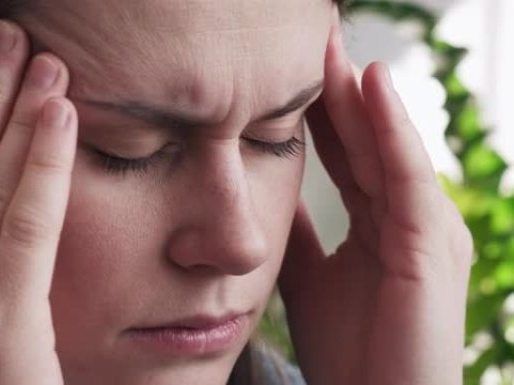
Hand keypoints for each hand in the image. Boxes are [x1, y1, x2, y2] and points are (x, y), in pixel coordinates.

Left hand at [278, 23, 472, 384]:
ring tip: (331, 45)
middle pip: (368, 138)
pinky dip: (390, 126)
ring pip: (387, 144)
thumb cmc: (349, 349)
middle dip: (338, 87)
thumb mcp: (308, 275)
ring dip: (360, 92)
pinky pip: (406, 172)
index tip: (292, 69)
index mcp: (380, 223)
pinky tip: (369, 81)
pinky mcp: (432, 243)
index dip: (322, 109)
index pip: (349, 151)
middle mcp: (407, 216)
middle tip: (313, 37)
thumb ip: (296, 231)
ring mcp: (426, 226)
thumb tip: (265, 190)